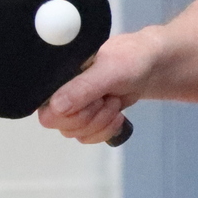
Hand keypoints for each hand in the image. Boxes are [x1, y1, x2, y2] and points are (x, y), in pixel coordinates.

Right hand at [36, 31, 151, 143]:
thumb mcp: (109, 71)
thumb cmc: (130, 60)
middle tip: (107, 99)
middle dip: (92, 116)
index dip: (71, 113)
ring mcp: (74, 107)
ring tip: (114, 102)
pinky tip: (115, 115)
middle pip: (62, 126)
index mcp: (60, 77)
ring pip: (75, 133)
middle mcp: (62, 92)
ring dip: (101, 122)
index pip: (47, 111)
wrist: (149, 67)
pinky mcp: (86, 117)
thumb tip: (55, 107)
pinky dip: (105, 130)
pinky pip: (87, 137)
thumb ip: (83, 87)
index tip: (94, 100)